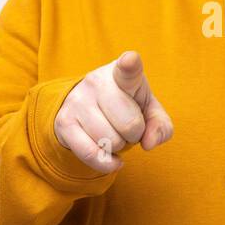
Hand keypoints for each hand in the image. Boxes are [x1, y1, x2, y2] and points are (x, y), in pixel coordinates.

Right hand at [54, 50, 173, 172]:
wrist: (87, 107)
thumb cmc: (127, 106)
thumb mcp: (149, 110)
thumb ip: (161, 126)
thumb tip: (149, 143)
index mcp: (122, 73)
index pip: (128, 68)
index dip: (130, 65)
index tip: (130, 60)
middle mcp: (97, 82)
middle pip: (130, 125)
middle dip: (135, 134)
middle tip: (128, 127)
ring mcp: (78, 101)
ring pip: (110, 141)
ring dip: (119, 147)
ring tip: (114, 134)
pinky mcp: (64, 122)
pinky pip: (91, 154)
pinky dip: (107, 163)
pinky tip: (113, 159)